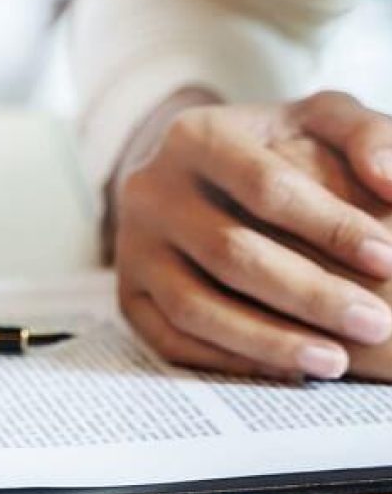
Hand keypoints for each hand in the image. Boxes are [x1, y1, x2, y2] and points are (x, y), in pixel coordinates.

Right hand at [113, 90, 391, 379]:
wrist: (195, 175)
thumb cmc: (276, 151)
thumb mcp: (320, 122)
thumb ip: (367, 135)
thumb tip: (389, 182)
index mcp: (194, 136)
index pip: (265, 186)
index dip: (330, 226)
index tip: (390, 259)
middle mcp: (149, 191)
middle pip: (229, 252)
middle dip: (309, 294)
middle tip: (376, 324)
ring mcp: (132, 247)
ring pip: (194, 305)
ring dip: (268, 341)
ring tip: (336, 363)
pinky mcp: (128, 294)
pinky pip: (170, 340)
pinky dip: (228, 360)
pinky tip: (287, 370)